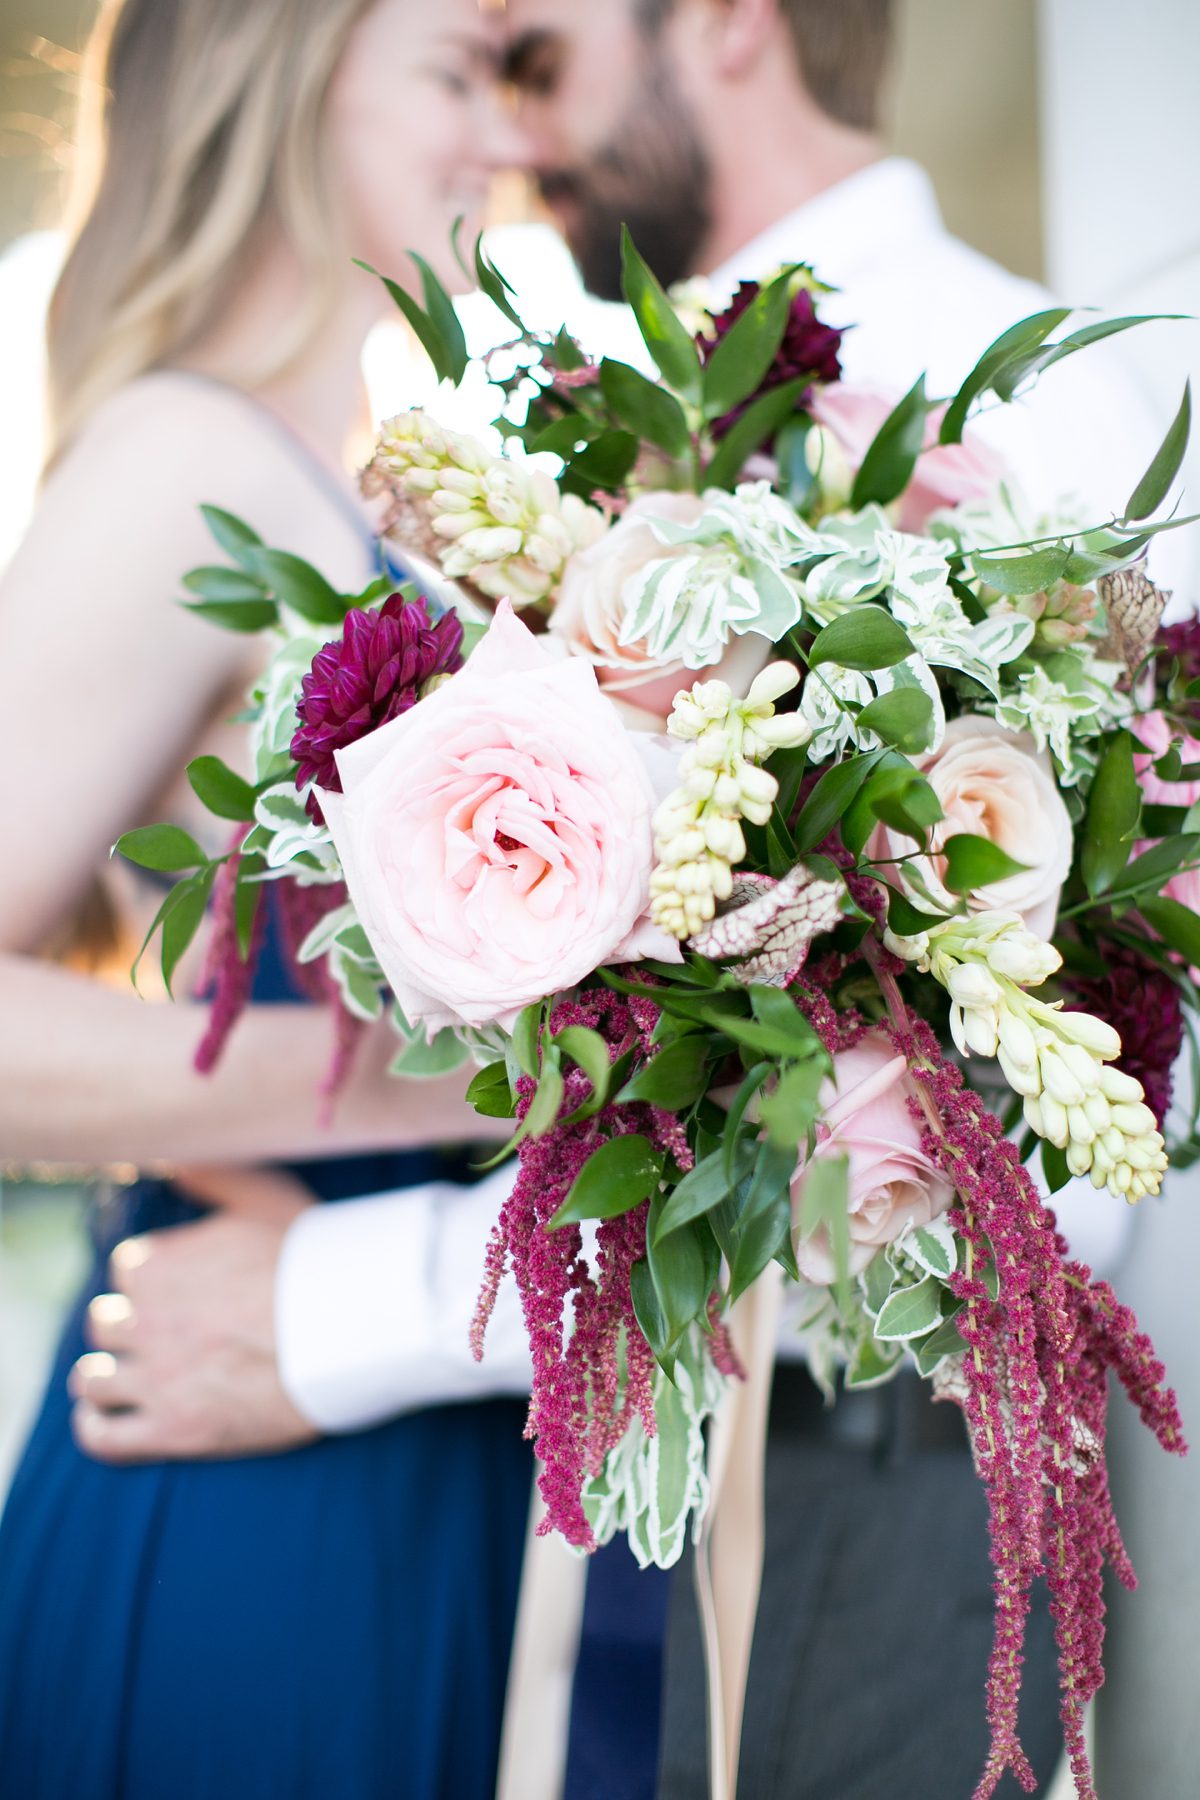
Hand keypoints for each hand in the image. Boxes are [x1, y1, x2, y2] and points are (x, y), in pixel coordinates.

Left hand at [69, 1166, 319, 1462]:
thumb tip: (169, 1163)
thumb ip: (211, 1176)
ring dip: (104, 1375)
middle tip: (160, 1332)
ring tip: (128, 1376)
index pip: (126, 1269)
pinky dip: (94, 1427)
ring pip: (91, 1379)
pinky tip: (104, 1418)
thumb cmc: (315, 1260)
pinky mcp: (173, 1430)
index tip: (176, 1287)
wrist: (350, 1330)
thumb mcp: (263, 1198)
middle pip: (103, 1323)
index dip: (150, 1278)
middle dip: (125, 1325)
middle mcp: (146, 1320)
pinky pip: (103, 1437)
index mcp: (158, 1265)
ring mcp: (157, 1377)